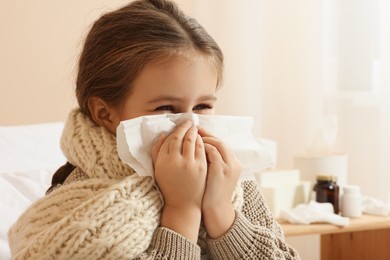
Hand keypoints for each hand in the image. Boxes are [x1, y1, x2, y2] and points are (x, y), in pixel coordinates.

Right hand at [152, 120, 206, 241]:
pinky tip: (201, 139)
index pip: (169, 139)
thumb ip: (157, 151)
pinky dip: (201, 141)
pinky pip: (202, 148)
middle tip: (188, 122)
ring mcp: (189, 163)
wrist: (183, 204)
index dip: (175, 130)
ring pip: (192, 140)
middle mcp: (175, 160)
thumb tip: (163, 134)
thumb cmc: (169, 186)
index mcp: (163, 161)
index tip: (179, 125)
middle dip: (185, 127)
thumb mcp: (158, 169)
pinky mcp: (201, 167)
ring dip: (194, 132)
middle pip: (180, 137)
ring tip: (195, 128)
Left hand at [198, 127, 241, 237]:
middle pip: (219, 141)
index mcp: (233, 162)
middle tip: (192, 129)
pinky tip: (192, 148)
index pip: (220, 143)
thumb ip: (210, 161)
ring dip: (203, 139)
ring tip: (191, 137)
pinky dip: (203, 147)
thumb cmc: (210, 192)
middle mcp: (234, 162)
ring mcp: (229, 166)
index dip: (208, 136)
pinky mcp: (222, 171)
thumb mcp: (213, 174)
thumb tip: (198, 146)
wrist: (215, 210)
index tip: (196, 131)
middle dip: (205, 134)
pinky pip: (213, 152)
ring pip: (217, 144)